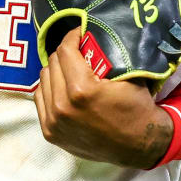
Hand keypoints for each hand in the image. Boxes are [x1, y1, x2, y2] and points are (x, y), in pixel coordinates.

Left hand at [34, 30, 174, 167]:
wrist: (140, 146)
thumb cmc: (136, 108)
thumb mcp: (127, 76)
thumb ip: (104, 55)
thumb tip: (87, 34)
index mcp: (81, 90)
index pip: (65, 51)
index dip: (72, 37)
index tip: (79, 34)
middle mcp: (62, 107)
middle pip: (52, 63)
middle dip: (65, 53)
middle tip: (78, 51)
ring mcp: (53, 121)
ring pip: (43, 79)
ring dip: (56, 71)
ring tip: (70, 70)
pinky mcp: (49, 132)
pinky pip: (41, 98)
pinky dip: (50, 89)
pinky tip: (63, 87)